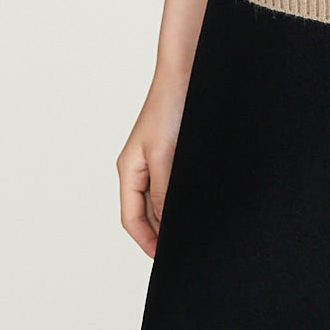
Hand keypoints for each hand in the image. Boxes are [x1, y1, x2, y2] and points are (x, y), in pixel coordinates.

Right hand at [116, 78, 188, 257]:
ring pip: (162, 198)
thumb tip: (167, 223)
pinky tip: (200, 202)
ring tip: (193, 231)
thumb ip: (164, 190)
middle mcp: (141, 167)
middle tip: (182, 250)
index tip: (164, 259)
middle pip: (146, 212)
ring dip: (174, 214)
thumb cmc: (169, 105)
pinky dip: (184, 195)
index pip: (131, 218)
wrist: (187, 70)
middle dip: (160, 232)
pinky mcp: (176, 149)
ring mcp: (158, 158)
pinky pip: (176, 181)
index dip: (146, 241)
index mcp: (129, 169)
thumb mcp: (165, 153)